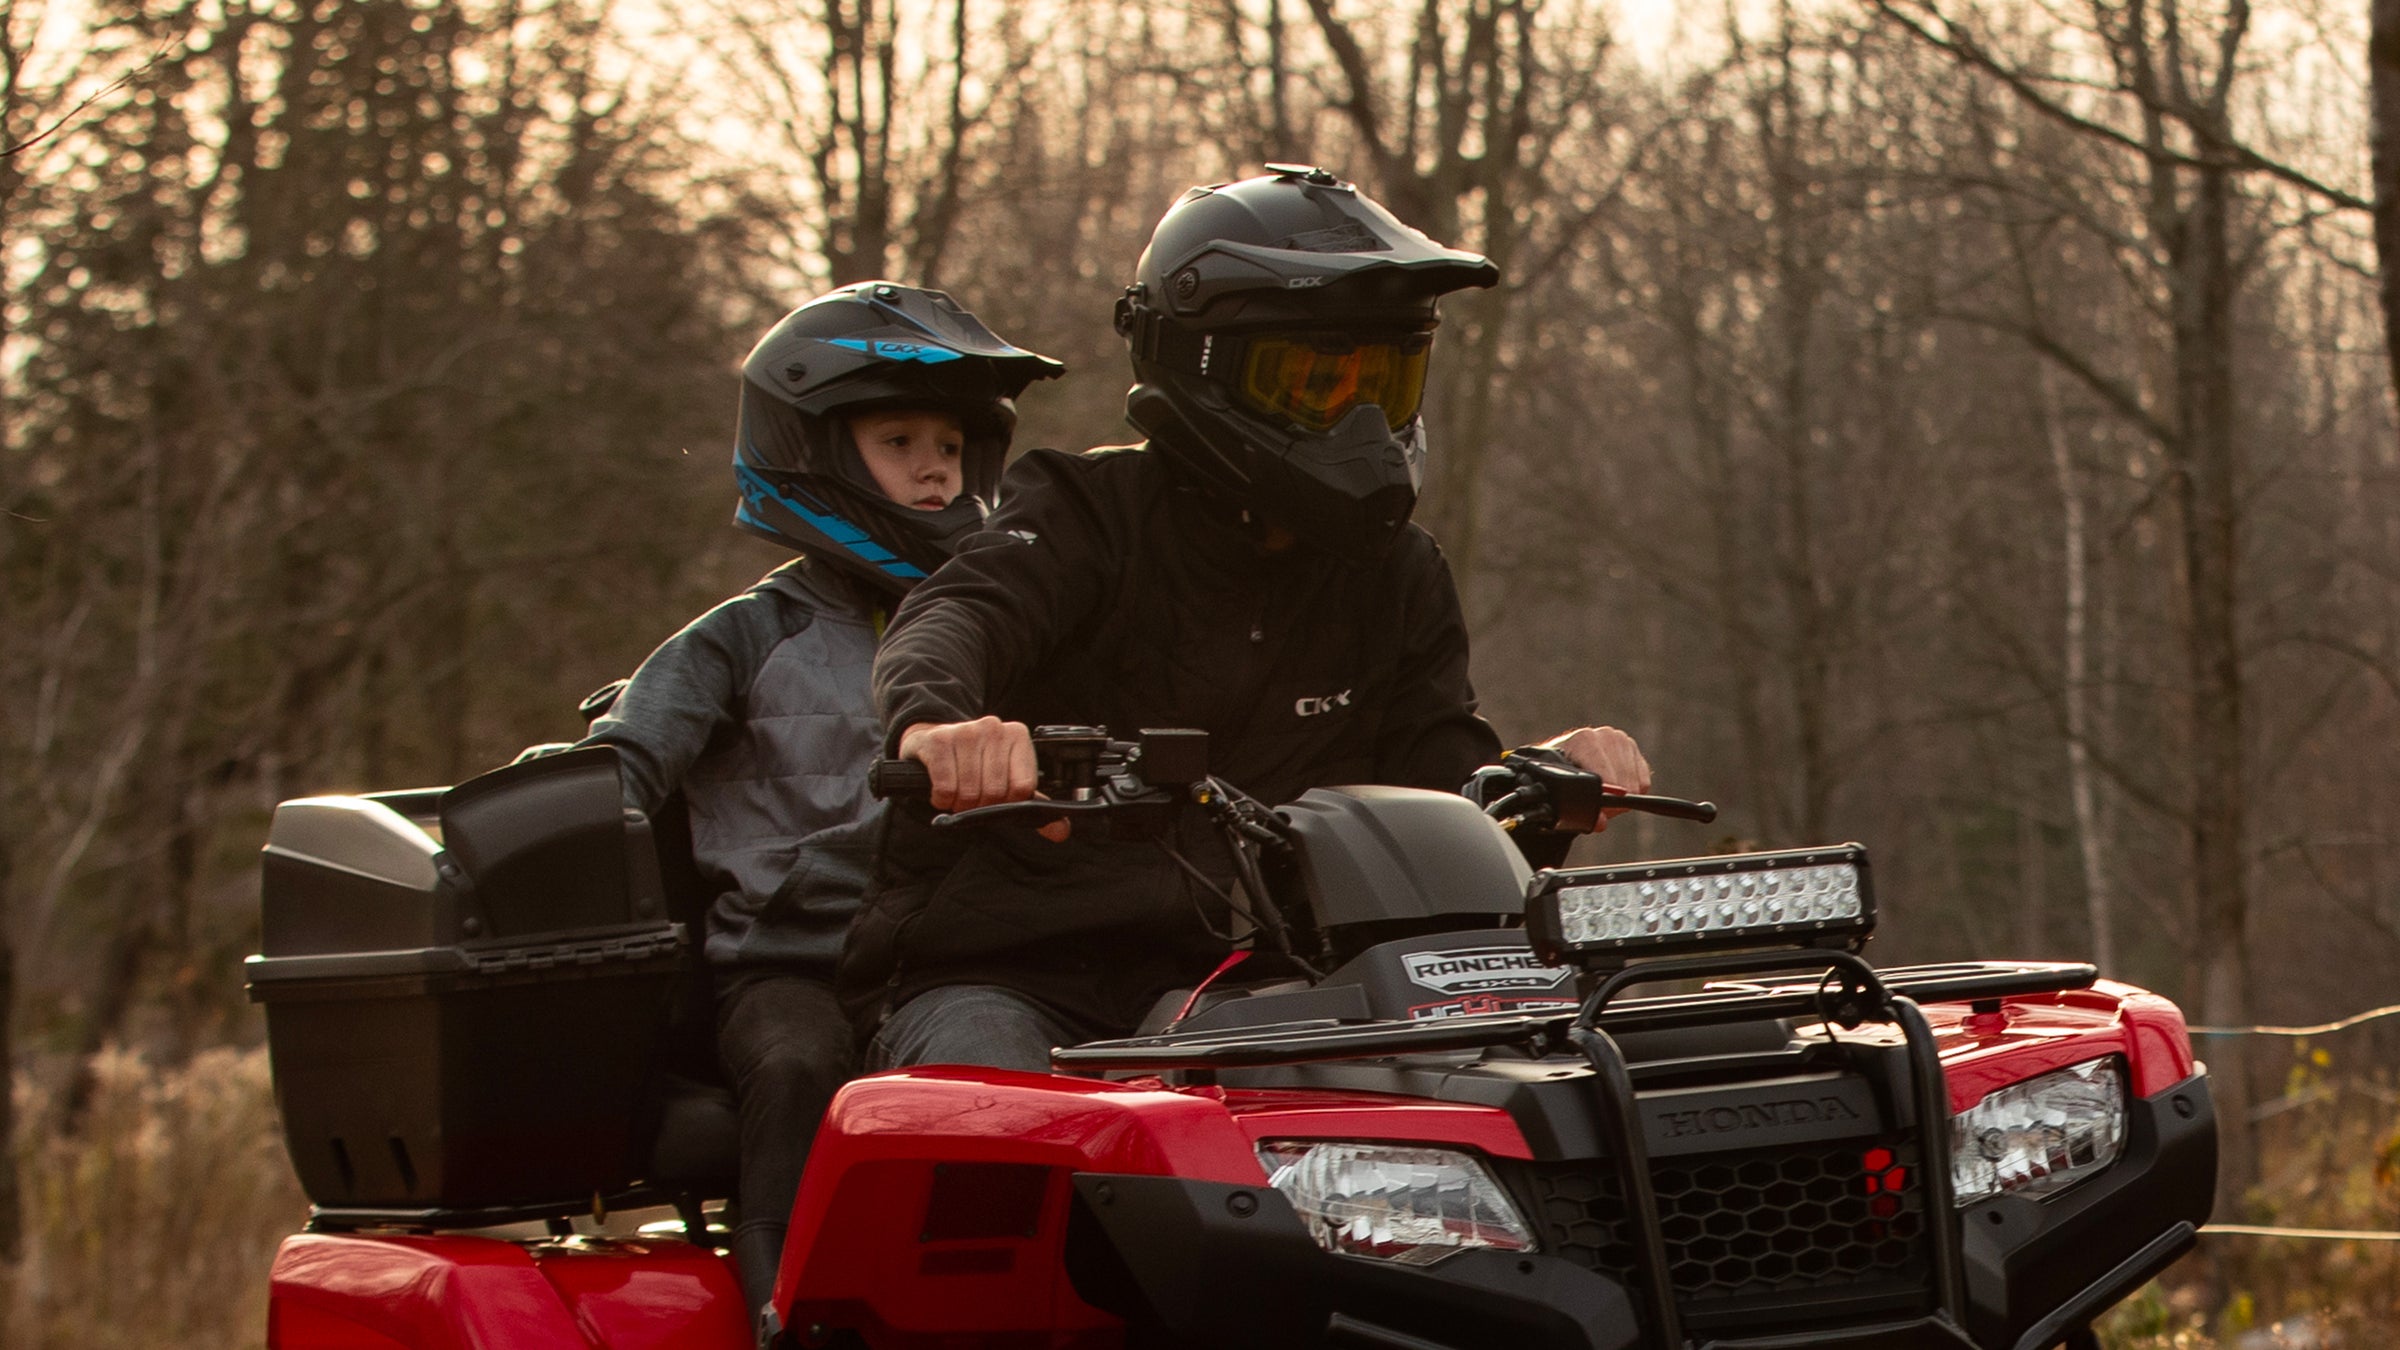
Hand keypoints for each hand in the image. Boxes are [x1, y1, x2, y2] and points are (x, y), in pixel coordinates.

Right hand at [897, 718, 1068, 840]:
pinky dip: (942, 799)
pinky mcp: (940, 741)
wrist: (933, 742)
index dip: (1007, 802)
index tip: (996, 799)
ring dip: (960, 803)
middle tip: (972, 797)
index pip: (1022, 788)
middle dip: (981, 805)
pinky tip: (942, 790)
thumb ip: (1033, 805)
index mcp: (1018, 736)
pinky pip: (946, 788)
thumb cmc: (975, 765)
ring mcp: (966, 731)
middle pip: (996, 792)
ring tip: (957, 792)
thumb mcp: (1007, 780)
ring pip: (970, 792)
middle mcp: (995, 729)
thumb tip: (1061, 831)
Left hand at [1540, 726, 1651, 828]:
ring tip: (1603, 795)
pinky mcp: (1634, 751)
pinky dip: (1632, 791)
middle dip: (1613, 800)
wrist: (1560, 760)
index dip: (1605, 798)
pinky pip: (1644, 783)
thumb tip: (1601, 822)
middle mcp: (1606, 736)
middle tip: (1598, 804)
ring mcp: (1622, 741)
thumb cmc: (1558, 775)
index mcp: (1585, 740)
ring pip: (1635, 785)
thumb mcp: (1563, 789)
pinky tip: (1615, 787)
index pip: (1606, 777)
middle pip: (1624, 783)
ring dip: (1622, 797)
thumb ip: (1580, 807)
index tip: (1599, 808)